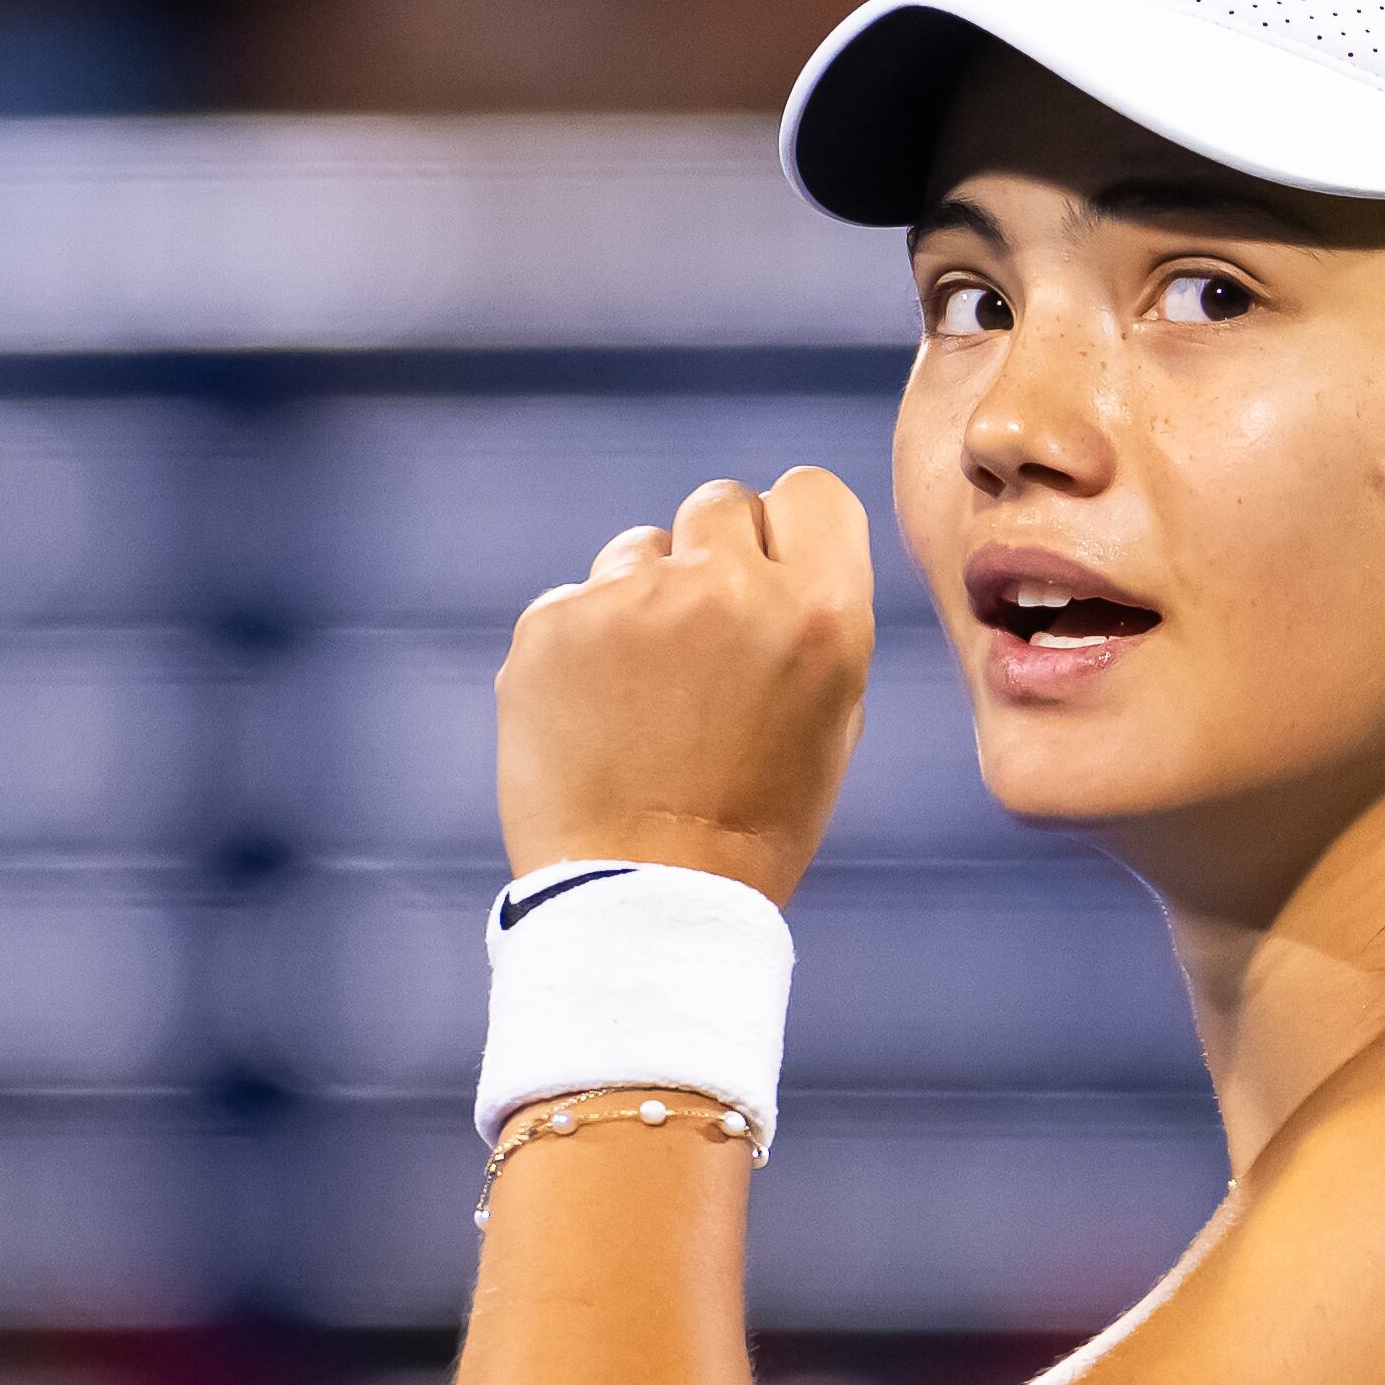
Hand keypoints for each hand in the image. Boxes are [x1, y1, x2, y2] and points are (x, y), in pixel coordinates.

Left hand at [495, 467, 872, 905]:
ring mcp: (631, 599)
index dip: (790, 529)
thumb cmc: (754, 820)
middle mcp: (728, 587)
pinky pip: (576, 598)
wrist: (646, 894)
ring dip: (645, 600)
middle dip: (715, 556)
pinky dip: (584, 644)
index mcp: (820, 611)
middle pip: (721, 502)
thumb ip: (812, 619)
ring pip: (640, 548)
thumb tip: (773, 555)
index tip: (773, 572)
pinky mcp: (552, 623)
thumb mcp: (832, 717)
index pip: (810, 490)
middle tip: (705, 642)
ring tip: (646, 697)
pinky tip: (597, 714)